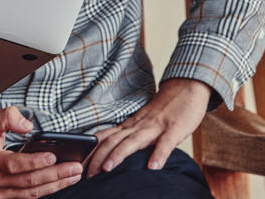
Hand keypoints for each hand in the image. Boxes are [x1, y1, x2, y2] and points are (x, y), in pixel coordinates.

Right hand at [0, 107, 82, 197]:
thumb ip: (6, 118)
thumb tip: (28, 125)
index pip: (14, 164)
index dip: (34, 162)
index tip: (53, 155)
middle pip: (29, 181)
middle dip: (56, 175)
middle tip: (75, 167)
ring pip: (32, 193)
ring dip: (56, 185)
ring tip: (74, 176)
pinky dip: (45, 192)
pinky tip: (59, 184)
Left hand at [87, 78, 210, 175]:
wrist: (185, 88)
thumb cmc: (164, 110)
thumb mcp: (142, 123)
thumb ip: (130, 136)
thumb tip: (114, 154)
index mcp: (130, 125)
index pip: (104, 139)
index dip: (90, 152)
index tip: (79, 166)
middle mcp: (138, 126)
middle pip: (113, 141)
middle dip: (98, 158)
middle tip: (87, 175)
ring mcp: (155, 127)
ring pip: (133, 141)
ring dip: (118, 155)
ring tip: (108, 169)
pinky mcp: (174, 129)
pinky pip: (165, 143)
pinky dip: (158, 155)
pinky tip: (153, 167)